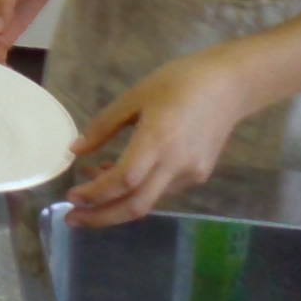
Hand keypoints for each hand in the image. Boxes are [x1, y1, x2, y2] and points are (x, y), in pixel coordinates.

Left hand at [66, 49, 252, 227]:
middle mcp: (176, 165)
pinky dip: (137, 189)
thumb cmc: (178, 82)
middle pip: (136, 206)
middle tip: (73, 218)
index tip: (71, 196)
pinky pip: (162, 190)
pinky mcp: (199, 175)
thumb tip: (76, 151)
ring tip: (90, 184)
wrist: (229, 86)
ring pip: (149, 200)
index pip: (123, 181)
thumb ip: (104, 126)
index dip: (95, 194)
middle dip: (101, 217)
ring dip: (116, 200)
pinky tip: (120, 173)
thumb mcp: (135, 96)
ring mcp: (191, 174)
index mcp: (158, 141)